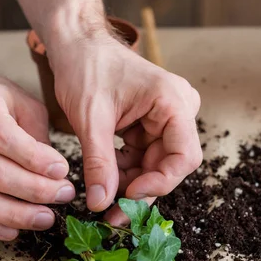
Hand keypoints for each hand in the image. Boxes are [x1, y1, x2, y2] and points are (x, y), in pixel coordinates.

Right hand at [0, 75, 74, 239]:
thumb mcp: (25, 104)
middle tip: (63, 195)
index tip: (62, 171)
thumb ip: (38, 136)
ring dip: (14, 214)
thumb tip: (55, 175)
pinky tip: (15, 230)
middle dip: (33, 189)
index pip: (3, 137)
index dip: (34, 159)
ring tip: (45, 218)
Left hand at [47, 34, 201, 224]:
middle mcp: (178, 110)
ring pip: (157, 164)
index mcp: (174, 102)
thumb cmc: (85, 68)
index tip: (127, 199)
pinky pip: (145, 156)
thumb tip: (101, 204)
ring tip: (103, 200)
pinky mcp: (152, 124)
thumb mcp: (90, 118)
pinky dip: (126, 171)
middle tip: (112, 215)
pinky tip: (106, 180)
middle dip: (141, 189)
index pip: (184, 156)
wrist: (77, 44)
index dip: (159, 183)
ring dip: (132, 184)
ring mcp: (167, 117)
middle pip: (171, 164)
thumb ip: (99, 163)